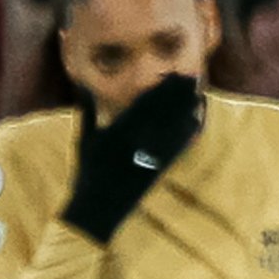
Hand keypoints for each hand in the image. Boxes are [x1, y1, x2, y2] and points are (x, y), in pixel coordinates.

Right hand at [61, 72, 202, 243]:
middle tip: (190, 77)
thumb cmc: (89, 171)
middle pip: (163, 110)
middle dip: (178, 92)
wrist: (99, 206)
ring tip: (197, 93)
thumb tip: (81, 83)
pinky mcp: (159, 167)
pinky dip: (187, 133)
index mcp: (120, 128)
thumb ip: (88, 109)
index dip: (160, 86)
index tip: (170, 72)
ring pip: (173, 126)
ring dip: (186, 108)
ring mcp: (150, 153)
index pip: (145, 101)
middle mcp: (138, 138)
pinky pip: (177, 146)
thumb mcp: (85, 137)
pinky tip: (196, 121)